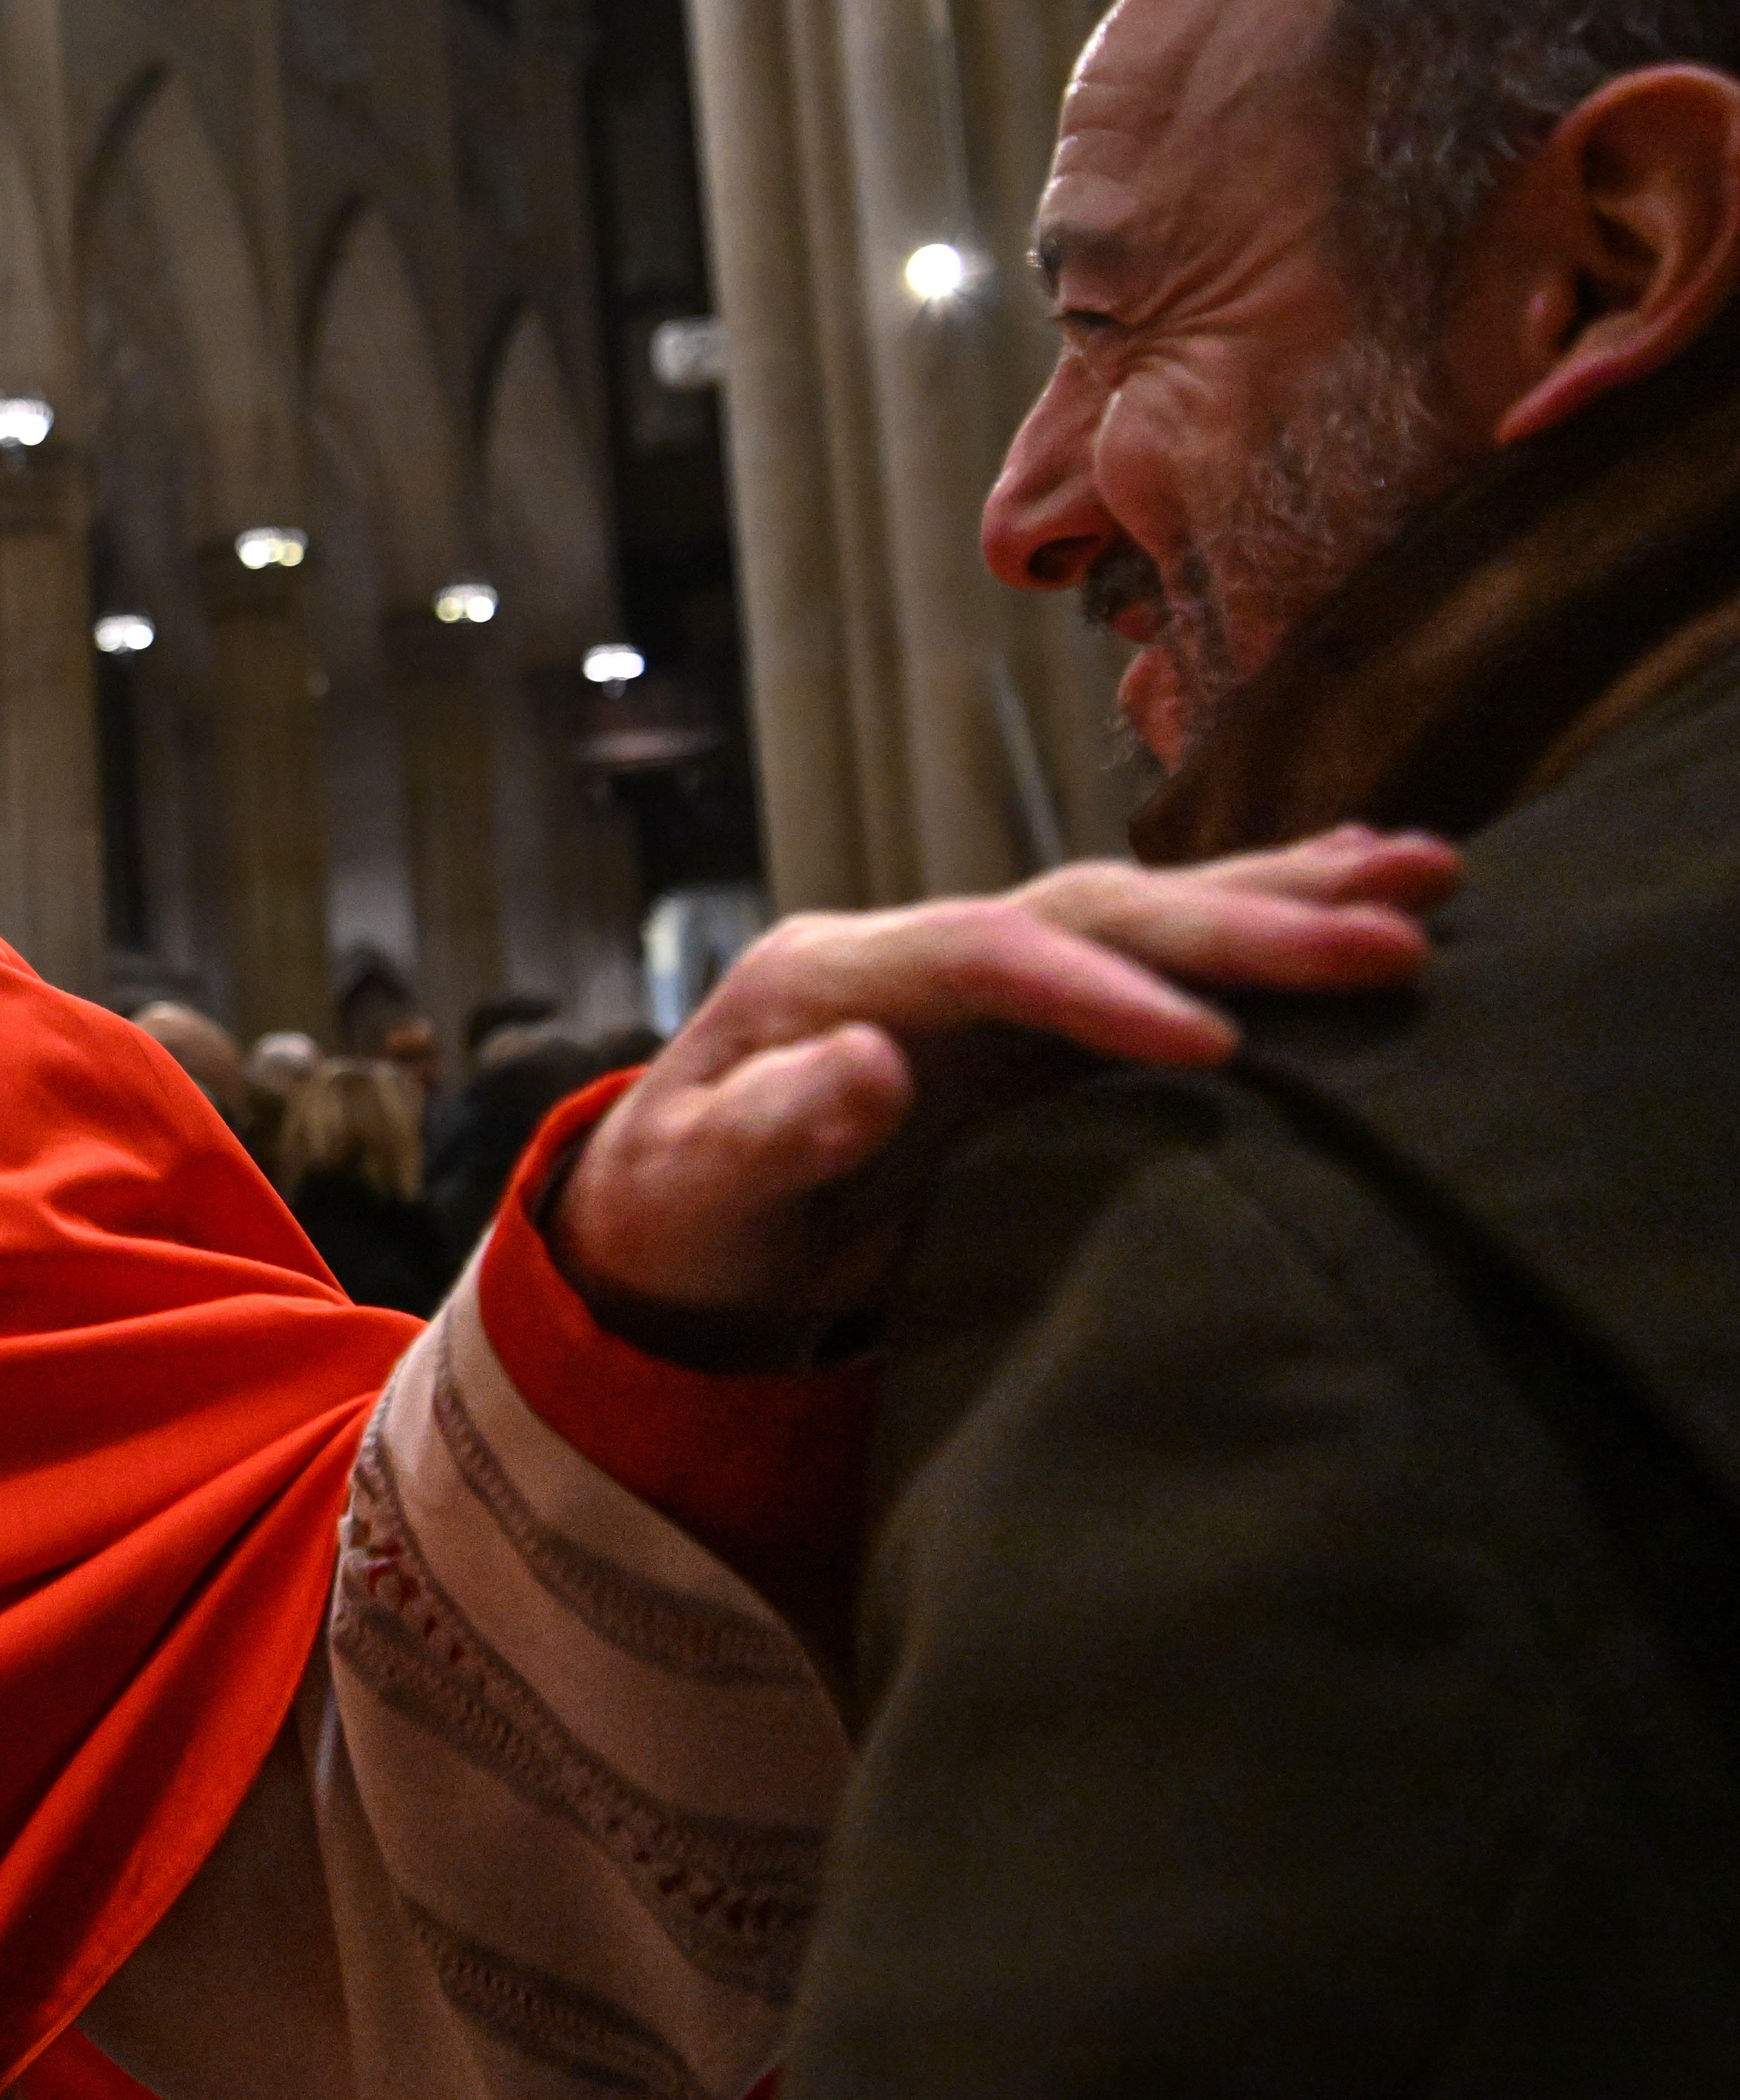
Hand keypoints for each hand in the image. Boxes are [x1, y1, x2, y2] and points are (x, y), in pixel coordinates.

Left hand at [549, 827, 1459, 1359]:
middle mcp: (914, 953)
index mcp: (829, 975)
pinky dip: (1256, 928)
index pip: (983, 957)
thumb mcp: (692, 1189)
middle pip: (1090, 909)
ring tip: (1429, 877)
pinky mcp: (1031, 1028)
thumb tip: (869, 1065)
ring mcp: (980, 981)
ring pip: (1143, 912)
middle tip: (1396, 928)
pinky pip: (1157, 961)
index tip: (1213, 1043)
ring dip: (1282, 895)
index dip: (1098, 991)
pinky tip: (1362, 899)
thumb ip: (767, 1131)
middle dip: (1240, 918)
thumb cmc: (675, 1216)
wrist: (669, 1222)